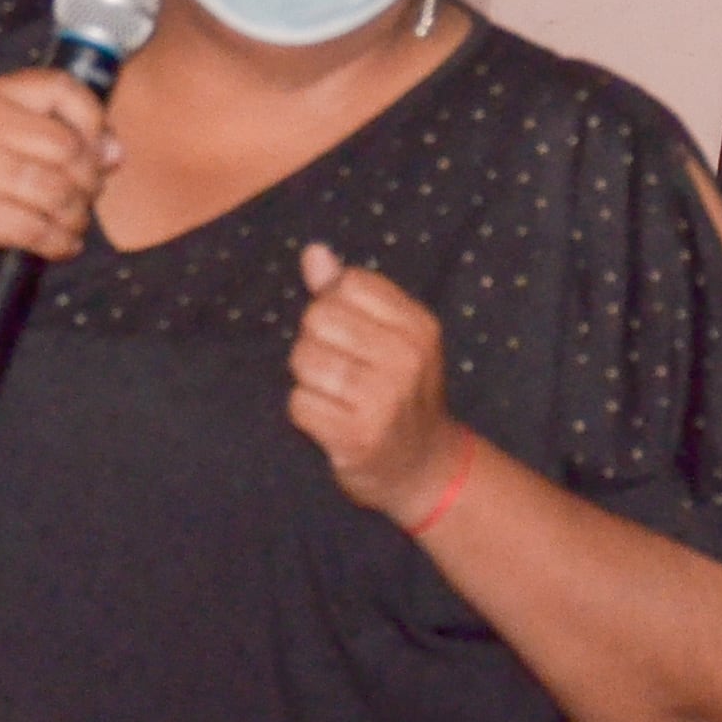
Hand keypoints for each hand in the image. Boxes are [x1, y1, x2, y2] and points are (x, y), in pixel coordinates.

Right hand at [0, 70, 115, 290]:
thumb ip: (54, 135)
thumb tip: (114, 151)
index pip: (61, 88)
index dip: (94, 120)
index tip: (100, 149)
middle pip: (68, 146)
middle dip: (89, 178)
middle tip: (86, 197)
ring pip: (58, 190)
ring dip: (76, 215)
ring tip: (72, 224)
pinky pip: (40, 229)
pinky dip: (60, 242)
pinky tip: (60, 245)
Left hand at [289, 242, 467, 523]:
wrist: (423, 468)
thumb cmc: (398, 393)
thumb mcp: (389, 338)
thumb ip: (347, 295)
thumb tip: (313, 253)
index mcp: (418, 326)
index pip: (347, 284)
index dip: (334, 307)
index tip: (353, 337)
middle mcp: (407, 358)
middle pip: (318, 318)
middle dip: (316, 343)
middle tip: (342, 373)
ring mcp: (384, 398)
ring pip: (304, 359)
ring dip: (308, 380)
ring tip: (336, 397)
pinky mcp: (357, 435)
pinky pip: (298, 403)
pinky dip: (305, 413)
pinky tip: (331, 422)